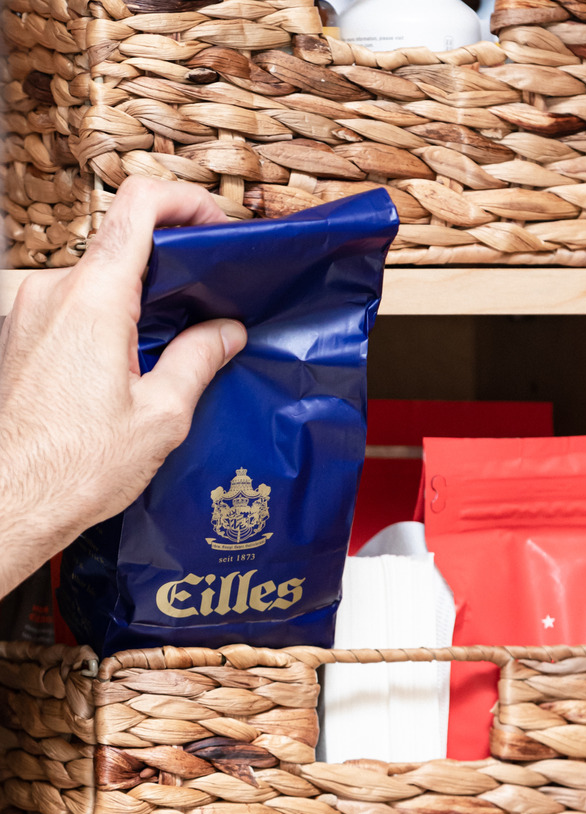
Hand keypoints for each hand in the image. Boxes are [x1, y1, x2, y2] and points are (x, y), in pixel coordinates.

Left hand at [0, 177, 247, 599]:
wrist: (10, 504)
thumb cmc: (77, 467)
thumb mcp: (161, 416)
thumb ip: (199, 359)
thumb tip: (226, 332)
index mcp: (94, 299)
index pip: (139, 206)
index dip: (184, 200)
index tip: (213, 222)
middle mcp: (52, 292)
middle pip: (119, 249)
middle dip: (168, 271)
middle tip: (205, 304)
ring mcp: (27, 313)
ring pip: (94, 284)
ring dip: (133, 305)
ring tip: (165, 351)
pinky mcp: (17, 338)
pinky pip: (69, 311)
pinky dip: (103, 325)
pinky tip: (123, 373)